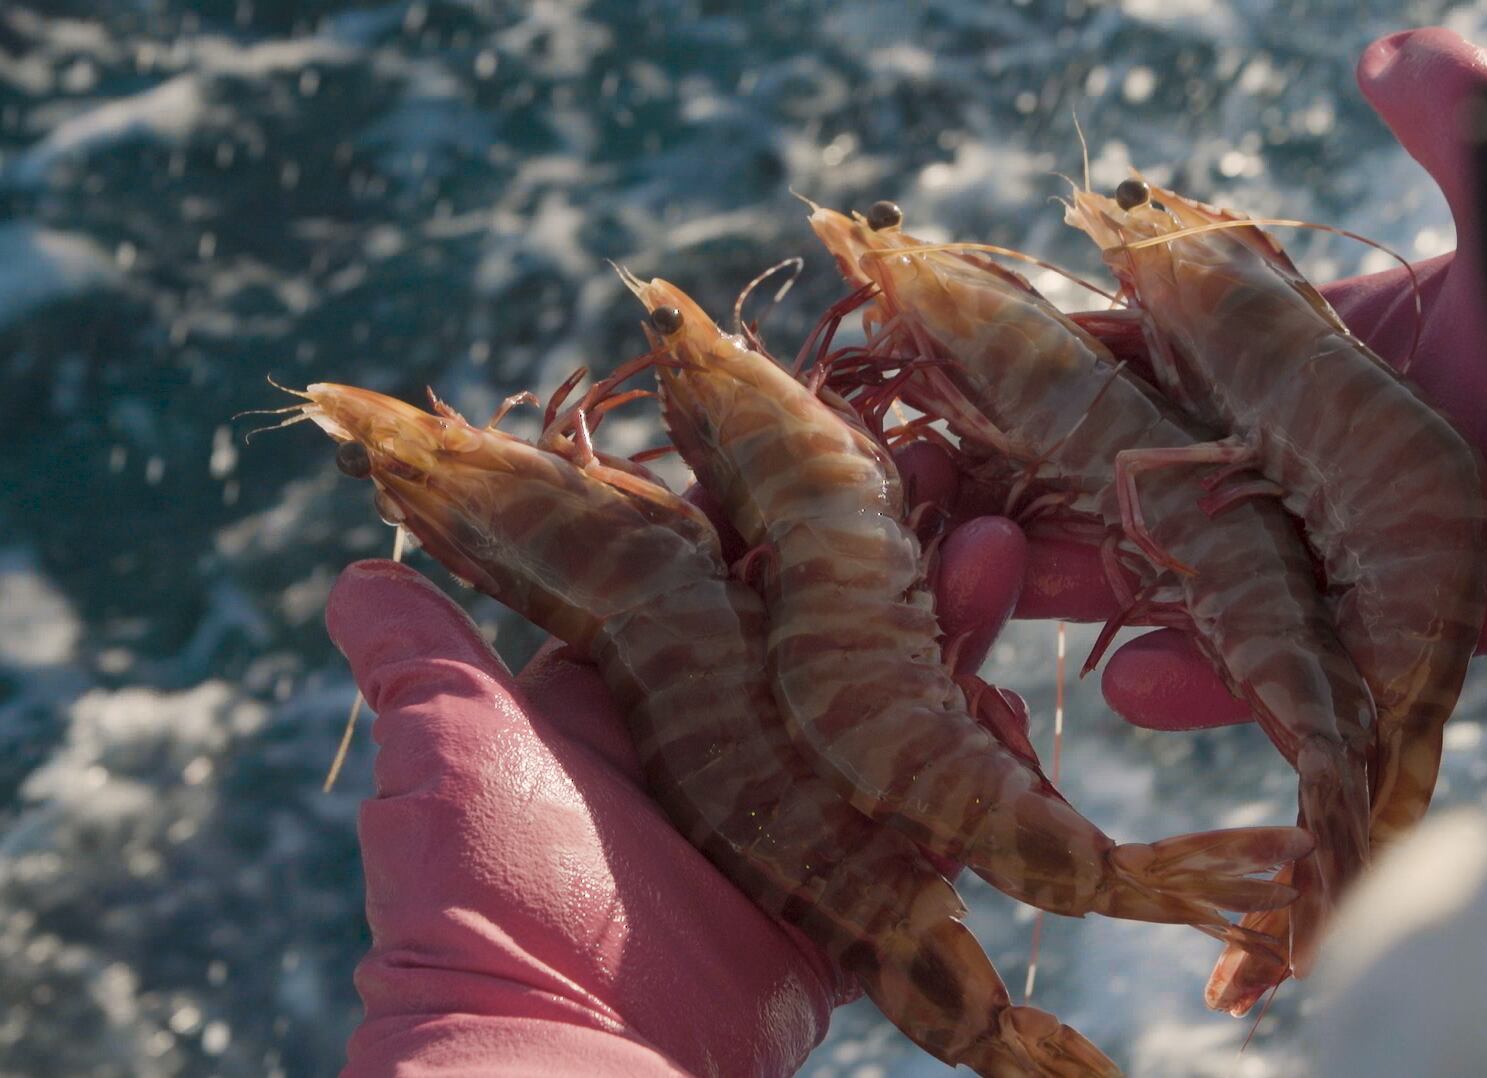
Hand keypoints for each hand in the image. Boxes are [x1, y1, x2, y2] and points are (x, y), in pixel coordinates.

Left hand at [326, 512, 1027, 1073]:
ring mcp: (791, 812)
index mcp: (634, 690)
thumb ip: (419, 654)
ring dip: (944, 625)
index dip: (770, 505)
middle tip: (950, 469)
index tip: (827, 432)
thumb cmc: (487, 893)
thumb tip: (353, 573)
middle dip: (883, 548)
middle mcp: (719, 740)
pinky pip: (925, 814)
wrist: (561, 1052)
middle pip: (817, 623)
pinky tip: (1009, 688)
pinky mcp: (848, 889)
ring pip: (885, 701)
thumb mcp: (445, 750)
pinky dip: (969, 760)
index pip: (716, 568)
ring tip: (1000, 543)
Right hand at [1017, 28, 1486, 730]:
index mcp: (1307, 359)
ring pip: (1179, 572)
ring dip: (1085, 583)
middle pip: (1136, 471)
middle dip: (1032, 480)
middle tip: (927, 485)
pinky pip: (1275, 672)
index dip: (1056, 357)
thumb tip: (1387, 56)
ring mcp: (1333, 551)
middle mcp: (1300, 457)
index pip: (1152, 356)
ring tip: (995, 580)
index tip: (957, 351)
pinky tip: (1128, 682)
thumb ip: (1445, 127)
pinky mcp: (1383, 637)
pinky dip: (1206, 682)